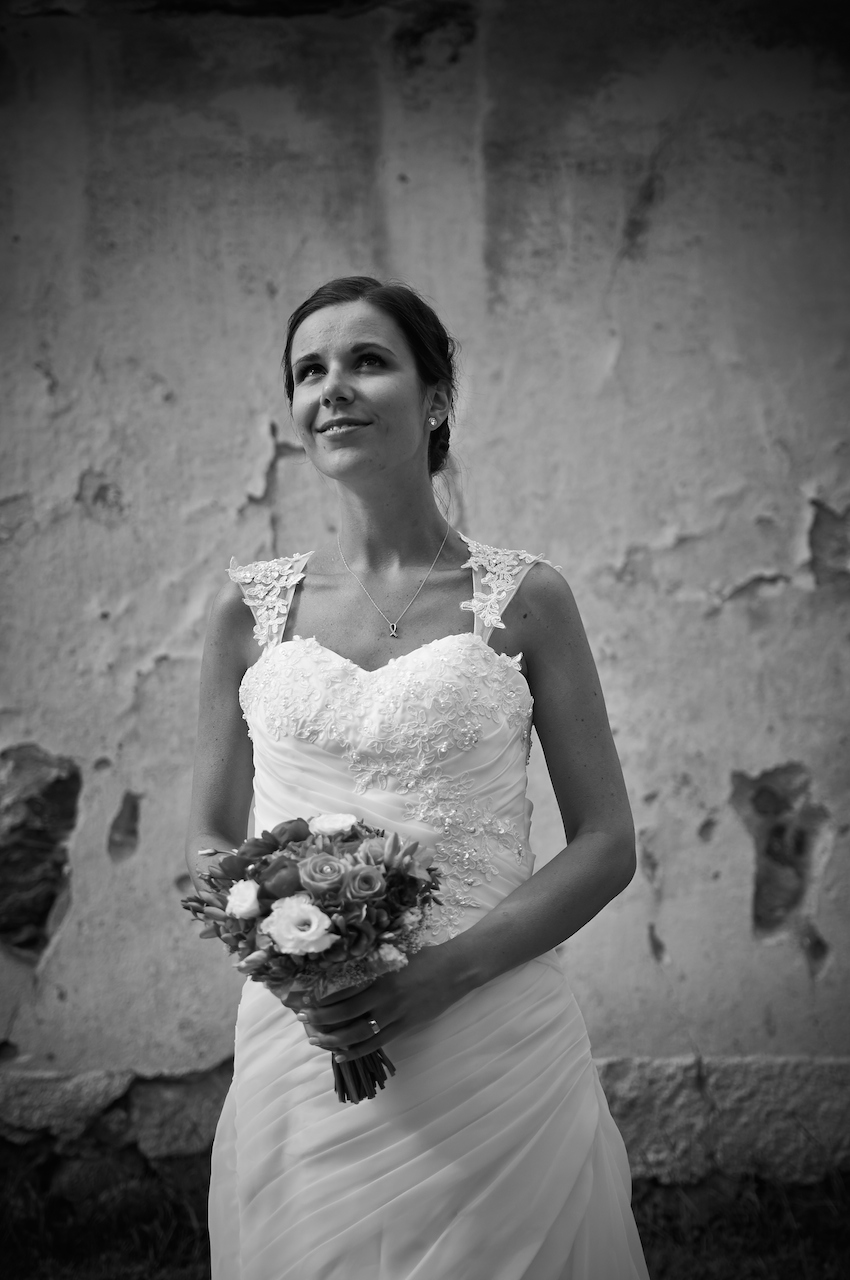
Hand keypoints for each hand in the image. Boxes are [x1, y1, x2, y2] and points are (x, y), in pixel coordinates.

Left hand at [294, 945, 467, 1062]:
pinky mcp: (406, 1027)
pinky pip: (377, 1043)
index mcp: (380, 978)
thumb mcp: (395, 958)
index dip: (323, 999)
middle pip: (345, 1015)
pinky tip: (340, 1054)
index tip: (307, 999)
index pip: (344, 992)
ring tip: (316, 1040)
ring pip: (358, 1034)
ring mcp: (396, 1016)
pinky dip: (356, 1050)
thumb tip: (347, 971)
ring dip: (334, 1039)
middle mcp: (385, 999)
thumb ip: (373, 967)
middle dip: (321, 1019)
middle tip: (303, 1019)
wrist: (455, 970)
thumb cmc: (425, 958)